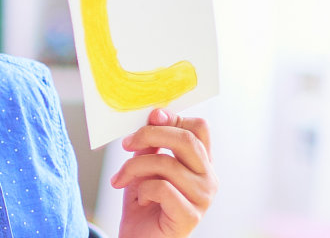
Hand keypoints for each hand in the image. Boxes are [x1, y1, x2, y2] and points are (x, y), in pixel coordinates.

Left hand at [113, 109, 215, 237]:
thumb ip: (151, 144)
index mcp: (201, 163)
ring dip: (134, 167)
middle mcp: (208, 178)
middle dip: (150, 135)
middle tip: (126, 143)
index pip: (199, 129)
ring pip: (168, 163)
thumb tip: (155, 114)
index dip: (174, 118)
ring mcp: (202, 198)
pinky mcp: (190, 216)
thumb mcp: (144, 166)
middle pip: (187, 140)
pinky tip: (141, 200)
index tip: (149, 117)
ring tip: (121, 178)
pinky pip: (162, 188)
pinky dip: (143, 189)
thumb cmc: (143, 202)